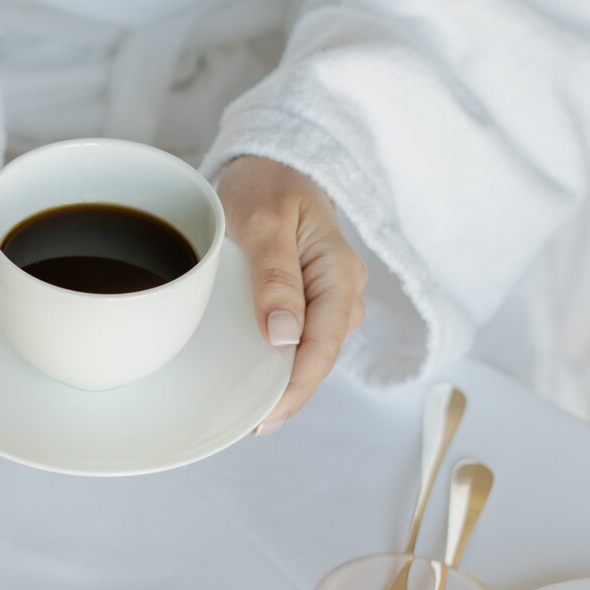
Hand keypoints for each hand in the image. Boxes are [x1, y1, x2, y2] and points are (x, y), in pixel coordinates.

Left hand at [216, 156, 365, 432]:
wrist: (270, 164)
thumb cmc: (266, 184)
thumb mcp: (261, 222)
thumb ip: (274, 276)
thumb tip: (284, 336)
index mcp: (338, 272)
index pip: (323, 345)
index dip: (296, 387)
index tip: (265, 415)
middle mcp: (342, 291)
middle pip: (319, 357)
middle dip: (288, 394)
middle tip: (247, 425)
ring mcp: (328, 298)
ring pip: (311, 353)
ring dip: (283, 382)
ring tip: (247, 411)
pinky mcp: (310, 301)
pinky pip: (300, 340)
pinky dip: (278, 362)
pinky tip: (254, 381)